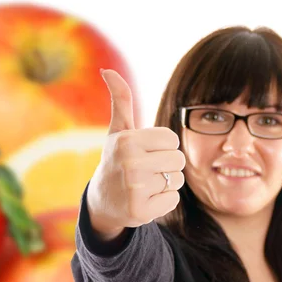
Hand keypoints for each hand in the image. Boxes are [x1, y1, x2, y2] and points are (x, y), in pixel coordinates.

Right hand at [86, 69, 185, 240]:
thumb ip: (120, 99)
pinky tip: (144, 200)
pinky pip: (172, 200)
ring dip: (166, 183)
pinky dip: (162, 202)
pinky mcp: (140, 211)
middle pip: (179, 160)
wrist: (102, 201)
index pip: (172, 139)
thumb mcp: (118, 130)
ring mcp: (134, 189)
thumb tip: (106, 69)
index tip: (144, 152)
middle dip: (167, 165)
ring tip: (145, 184)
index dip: (162, 146)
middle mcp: (129, 163)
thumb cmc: (116, 159)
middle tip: (146, 170)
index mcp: (127, 140)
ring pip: (177, 180)